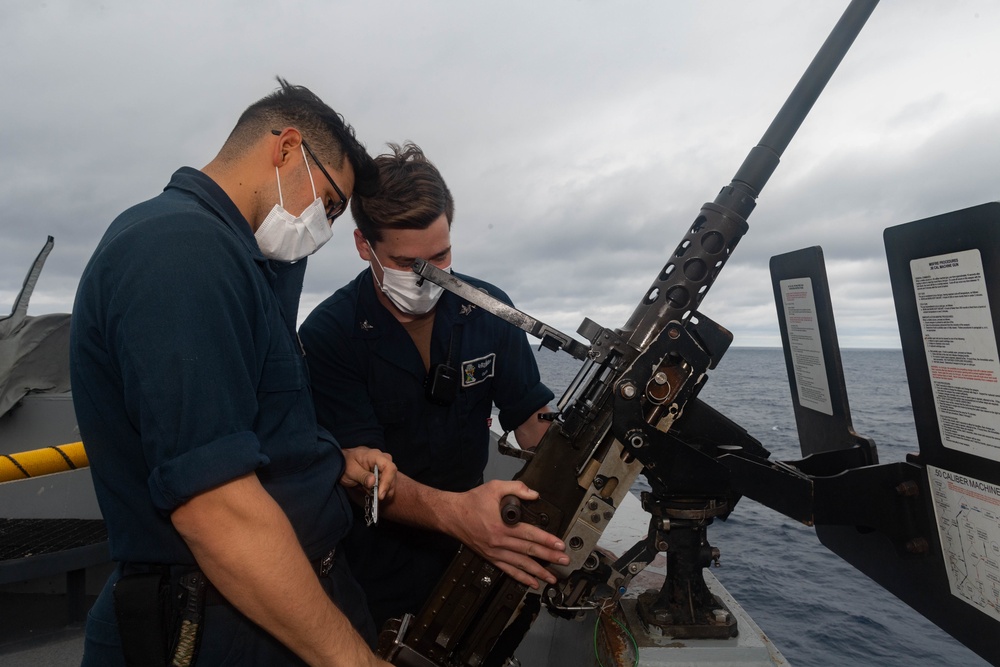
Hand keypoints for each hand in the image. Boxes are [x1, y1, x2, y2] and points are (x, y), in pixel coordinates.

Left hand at [340, 446, 395, 500]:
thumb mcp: (351, 470)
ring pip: (390, 483)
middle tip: (374, 498)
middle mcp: (383, 460)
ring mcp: (384, 468)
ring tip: (367, 491)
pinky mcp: (383, 475)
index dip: (387, 482)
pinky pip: (386, 486)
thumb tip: (373, 482)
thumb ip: (362, 476)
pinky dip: (380, 492)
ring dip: (381, 491)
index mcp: (375, 456)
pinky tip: (371, 493)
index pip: (389, 468)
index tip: (380, 494)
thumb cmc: (346, 464)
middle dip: (384, 489)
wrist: (344, 463)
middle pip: (392, 477)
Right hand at [445, 480, 568, 588]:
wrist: (451, 515)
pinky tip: (532, 581)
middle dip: (549, 557)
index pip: (530, 534)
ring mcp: (495, 552)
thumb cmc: (471, 502)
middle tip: (564, 562)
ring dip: (538, 571)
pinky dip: (521, 577)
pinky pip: (508, 570)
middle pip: (529, 551)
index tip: (560, 545)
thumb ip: (516, 488)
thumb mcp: (494, 488)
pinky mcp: (491, 557)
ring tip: (552, 577)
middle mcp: (499, 541)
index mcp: (502, 525)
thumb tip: (533, 494)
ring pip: (521, 564)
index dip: (547, 540)